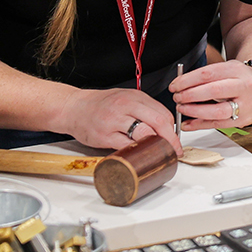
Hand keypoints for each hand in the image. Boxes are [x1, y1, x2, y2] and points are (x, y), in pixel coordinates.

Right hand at [54, 87, 180, 154]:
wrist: (74, 107)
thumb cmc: (102, 105)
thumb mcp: (126, 99)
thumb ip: (145, 109)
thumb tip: (165, 127)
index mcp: (135, 97)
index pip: (163, 114)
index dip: (173, 130)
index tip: (176, 141)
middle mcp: (126, 106)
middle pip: (158, 123)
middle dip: (170, 140)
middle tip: (174, 151)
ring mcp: (114, 120)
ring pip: (144, 134)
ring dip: (155, 147)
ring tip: (158, 154)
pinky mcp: (104, 135)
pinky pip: (125, 146)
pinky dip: (135, 152)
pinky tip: (139, 155)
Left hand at [170, 59, 251, 129]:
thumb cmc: (240, 79)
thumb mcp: (227, 69)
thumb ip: (207, 76)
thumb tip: (180, 85)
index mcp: (237, 70)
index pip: (208, 74)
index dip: (188, 80)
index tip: (175, 85)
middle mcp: (244, 86)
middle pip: (213, 91)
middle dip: (190, 95)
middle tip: (177, 97)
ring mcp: (245, 105)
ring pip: (217, 111)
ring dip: (195, 111)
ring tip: (181, 109)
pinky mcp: (243, 120)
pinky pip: (218, 124)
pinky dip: (200, 125)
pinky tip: (188, 123)